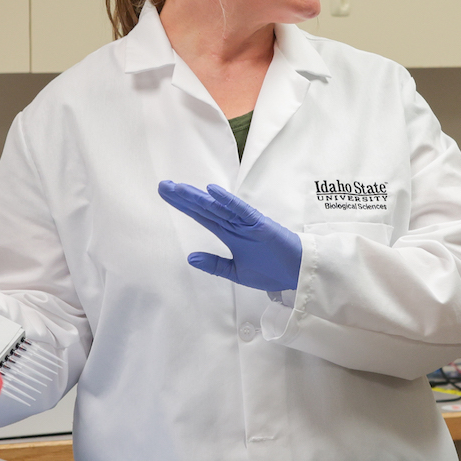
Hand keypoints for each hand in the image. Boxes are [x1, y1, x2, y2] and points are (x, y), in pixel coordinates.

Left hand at [158, 181, 302, 293]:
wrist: (297, 274)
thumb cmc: (271, 271)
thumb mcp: (236, 272)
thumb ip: (214, 264)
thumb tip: (190, 257)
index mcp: (229, 234)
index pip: (202, 216)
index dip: (184, 205)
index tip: (166, 194)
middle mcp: (235, 225)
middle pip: (205, 208)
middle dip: (184, 197)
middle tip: (163, 185)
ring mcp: (246, 223)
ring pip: (218, 207)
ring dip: (198, 197)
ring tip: (178, 188)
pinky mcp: (260, 224)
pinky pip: (241, 210)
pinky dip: (227, 201)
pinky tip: (212, 191)